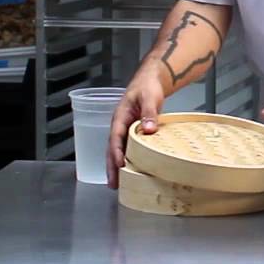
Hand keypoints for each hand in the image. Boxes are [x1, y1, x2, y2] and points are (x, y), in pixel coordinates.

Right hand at [106, 71, 165, 188]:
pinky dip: (127, 159)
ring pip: (118, 149)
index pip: (115, 137)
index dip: (116, 152)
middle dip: (111, 166)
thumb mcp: (149, 97)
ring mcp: (126, 129)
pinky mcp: (134, 131)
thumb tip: (148, 129)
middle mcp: (120, 125)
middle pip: (112, 148)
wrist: (152, 80)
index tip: (119, 165)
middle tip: (113, 183)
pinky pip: (128, 147)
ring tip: (117, 183)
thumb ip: (149, 113)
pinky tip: (131, 170)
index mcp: (120, 116)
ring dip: (117, 166)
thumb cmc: (148, 86)